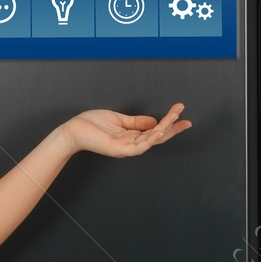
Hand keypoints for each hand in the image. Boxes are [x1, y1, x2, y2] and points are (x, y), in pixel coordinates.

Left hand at [60, 103, 191, 158]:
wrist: (73, 131)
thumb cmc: (91, 125)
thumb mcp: (118, 119)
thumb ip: (136, 122)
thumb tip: (153, 121)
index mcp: (132, 136)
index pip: (155, 131)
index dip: (169, 123)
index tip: (180, 112)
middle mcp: (132, 144)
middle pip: (158, 137)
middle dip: (173, 128)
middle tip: (186, 120)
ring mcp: (126, 148)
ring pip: (151, 140)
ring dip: (165, 129)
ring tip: (175, 118)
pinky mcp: (119, 149)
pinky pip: (139, 146)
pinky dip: (150, 139)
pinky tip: (159, 130)